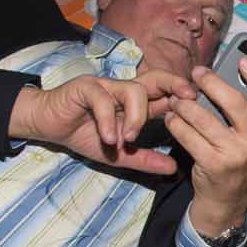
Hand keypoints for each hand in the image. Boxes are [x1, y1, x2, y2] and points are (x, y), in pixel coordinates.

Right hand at [7, 69, 195, 175]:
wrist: (48, 126)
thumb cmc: (84, 134)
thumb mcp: (118, 155)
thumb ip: (144, 159)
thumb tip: (173, 169)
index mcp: (135, 103)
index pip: (166, 94)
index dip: (183, 96)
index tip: (198, 107)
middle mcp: (124, 90)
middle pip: (156, 78)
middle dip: (175, 84)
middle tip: (187, 98)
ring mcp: (106, 86)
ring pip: (134, 90)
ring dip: (136, 117)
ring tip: (128, 139)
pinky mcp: (86, 88)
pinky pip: (103, 99)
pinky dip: (108, 120)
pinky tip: (109, 138)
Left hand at [165, 58, 246, 234]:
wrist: (226, 201)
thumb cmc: (236, 162)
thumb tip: (225, 79)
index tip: (242, 61)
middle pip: (234, 102)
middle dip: (212, 83)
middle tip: (197, 74)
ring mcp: (235, 153)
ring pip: (204, 117)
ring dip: (185, 105)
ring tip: (177, 100)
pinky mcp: (213, 163)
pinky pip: (188, 135)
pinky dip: (175, 124)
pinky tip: (172, 119)